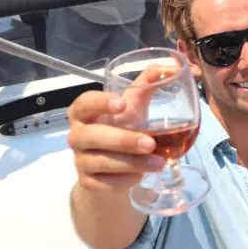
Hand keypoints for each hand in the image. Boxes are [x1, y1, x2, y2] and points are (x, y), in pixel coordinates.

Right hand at [67, 65, 178, 192]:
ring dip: (133, 163)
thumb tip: (170, 66)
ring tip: (160, 162)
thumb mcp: (133, 105)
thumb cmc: (120, 127)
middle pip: (94, 136)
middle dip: (124, 140)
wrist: (110, 168)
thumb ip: (147, 84)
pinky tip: (141, 176)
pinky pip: (106, 182)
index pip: (84, 104)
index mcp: (84, 112)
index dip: (100, 103)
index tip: (121, 103)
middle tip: (150, 143)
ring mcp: (80, 160)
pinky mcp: (88, 182)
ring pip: (103, 162)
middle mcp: (77, 135)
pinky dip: (126, 179)